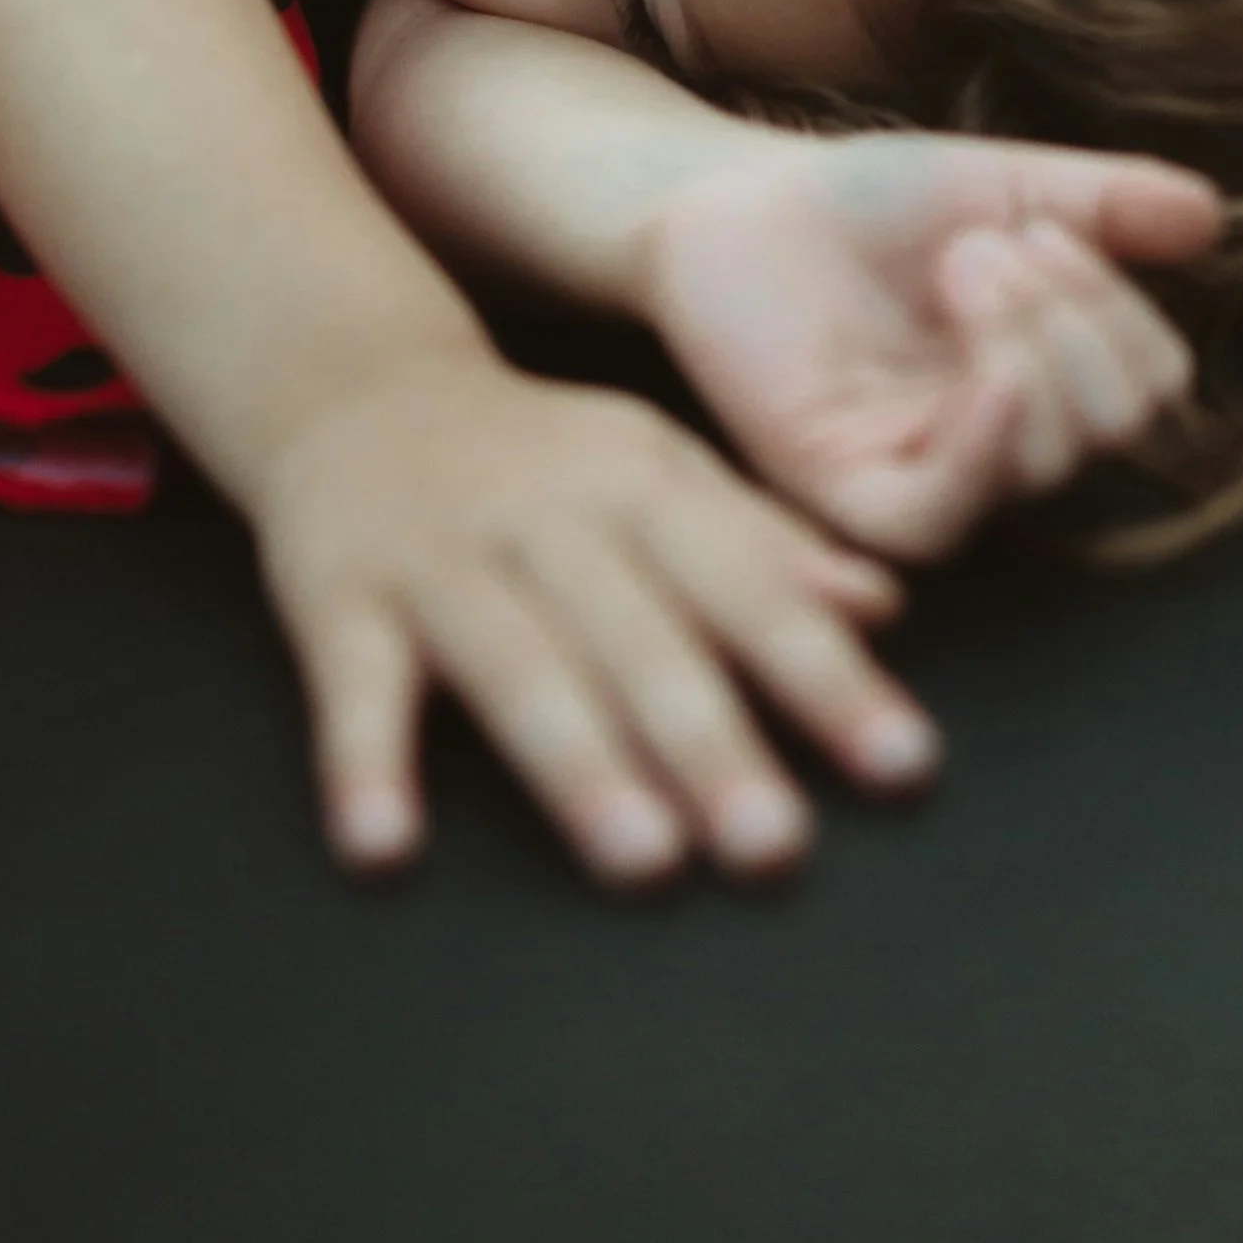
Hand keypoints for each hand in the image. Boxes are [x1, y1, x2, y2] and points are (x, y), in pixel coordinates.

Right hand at [254, 348, 938, 887]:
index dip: (830, 679)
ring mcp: (442, 559)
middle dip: (713, 745)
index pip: (754, 593)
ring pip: (520, 666)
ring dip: (580, 766)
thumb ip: (763, 541)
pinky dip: (363, 766)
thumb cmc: (534, 455)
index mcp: (645, 487)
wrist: (354, 383)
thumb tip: (883, 607)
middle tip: (776, 846)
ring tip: (642, 860)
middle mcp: (552, 520)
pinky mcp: (337, 597)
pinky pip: (353, 686)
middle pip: (643, 641)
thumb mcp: (655, 469)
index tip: (904, 765)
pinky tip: (385, 848)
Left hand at [641, 133, 1220, 559]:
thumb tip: (1211, 218)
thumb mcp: (1002, 185)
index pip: (1147, 387)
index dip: (1122, 311)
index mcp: (1046, 380)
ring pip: (1040, 466)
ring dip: (1028, 346)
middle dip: (1076, 318)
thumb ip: (1104, 203)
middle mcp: (995, 442)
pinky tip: (990, 376)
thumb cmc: (863, 200)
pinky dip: (984, 450)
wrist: (734, 196)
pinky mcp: (842, 493)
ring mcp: (922, 473)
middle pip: (1110, 429)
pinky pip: (940, 518)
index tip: (1044, 227)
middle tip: (991, 245)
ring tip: (962, 263)